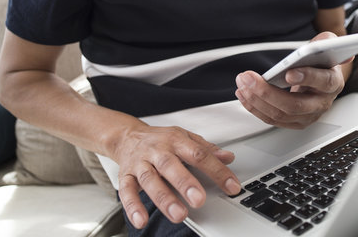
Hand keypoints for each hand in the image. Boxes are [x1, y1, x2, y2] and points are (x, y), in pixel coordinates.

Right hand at [114, 124, 241, 228]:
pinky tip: (141, 219)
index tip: (231, 186)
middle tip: (199, 200)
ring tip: (178, 214)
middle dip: (185, 183)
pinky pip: (126, 191)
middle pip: (171, 166)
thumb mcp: (186, 138)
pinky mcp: (126, 176)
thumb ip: (206, 149)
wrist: (127, 137)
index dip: (217, 171)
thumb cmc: (160, 139)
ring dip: (164, 198)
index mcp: (176, 140)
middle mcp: (158, 150)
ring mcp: (141, 163)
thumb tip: (228, 157)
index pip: (199, 154)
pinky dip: (133, 206)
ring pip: (150, 180)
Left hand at [235, 32, 351, 128]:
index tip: (288, 73)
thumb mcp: (326, 47)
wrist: (321, 81)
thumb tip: (324, 41)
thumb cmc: (321, 64)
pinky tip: (244, 93)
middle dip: (267, 92)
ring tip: (243, 83)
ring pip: (280, 114)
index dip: (306, 77)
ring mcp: (308, 116)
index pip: (323, 82)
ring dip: (256, 100)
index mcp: (333, 83)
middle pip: (294, 105)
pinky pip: (272, 119)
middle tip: (249, 78)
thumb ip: (325, 41)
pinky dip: (254, 107)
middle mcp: (322, 103)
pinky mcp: (294, 122)